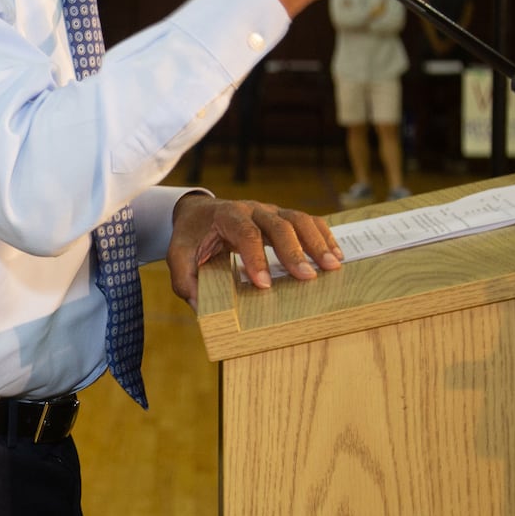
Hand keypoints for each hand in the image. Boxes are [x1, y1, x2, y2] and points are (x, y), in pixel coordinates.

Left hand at [165, 193, 343, 304]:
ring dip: (316, 242)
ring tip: (332, 266)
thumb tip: (200, 307)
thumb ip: (184, 279)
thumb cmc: (192, 237)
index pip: (245, 233)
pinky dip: (323, 235)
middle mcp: (251, 208)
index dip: (255, 257)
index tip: (264, 284)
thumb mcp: (178, 255)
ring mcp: (270, 210)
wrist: (198, 213)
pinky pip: (308, 221)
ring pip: (298, 219)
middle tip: (307, 277)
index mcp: (225, 216)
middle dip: (293, 251)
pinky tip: (335, 255)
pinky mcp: (282, 216)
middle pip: (277, 224)